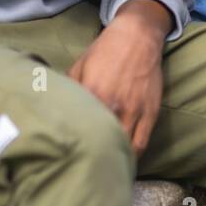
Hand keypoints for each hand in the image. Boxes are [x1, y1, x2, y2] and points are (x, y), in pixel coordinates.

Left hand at [67, 0, 166, 156]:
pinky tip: (125, 161)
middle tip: (85, 168)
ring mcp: (135, 110)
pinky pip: (143, 142)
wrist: (137, 36)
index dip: (73, 144)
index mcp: (93, 93)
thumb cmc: (104, 50)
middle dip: (94, 157)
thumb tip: (54, 109)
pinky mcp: (151, 112)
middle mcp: (115, 105)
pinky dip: (133, 156)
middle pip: (103, 142)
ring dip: (115, 160)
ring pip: (125, 148)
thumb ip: (69, 89)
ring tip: (104, 169)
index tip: (66, 155)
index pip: (80, 127)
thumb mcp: (79, 66)